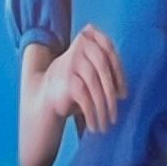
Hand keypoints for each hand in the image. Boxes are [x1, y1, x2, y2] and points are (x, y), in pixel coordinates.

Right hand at [41, 25, 126, 143]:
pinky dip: (92, 114)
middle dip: (112, 91)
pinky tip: (94, 125)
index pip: (109, 51)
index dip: (119, 73)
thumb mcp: (89, 69)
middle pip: (103, 67)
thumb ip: (106, 68)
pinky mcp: (67, 80)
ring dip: (103, 108)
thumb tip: (122, 92)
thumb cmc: (72, 85)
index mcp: (87, 40)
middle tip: (117, 111)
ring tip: (106, 123)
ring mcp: (72, 63)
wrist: (42, 96)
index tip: (124, 95)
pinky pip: (85, 98)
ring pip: (95, 85)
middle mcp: (79, 48)